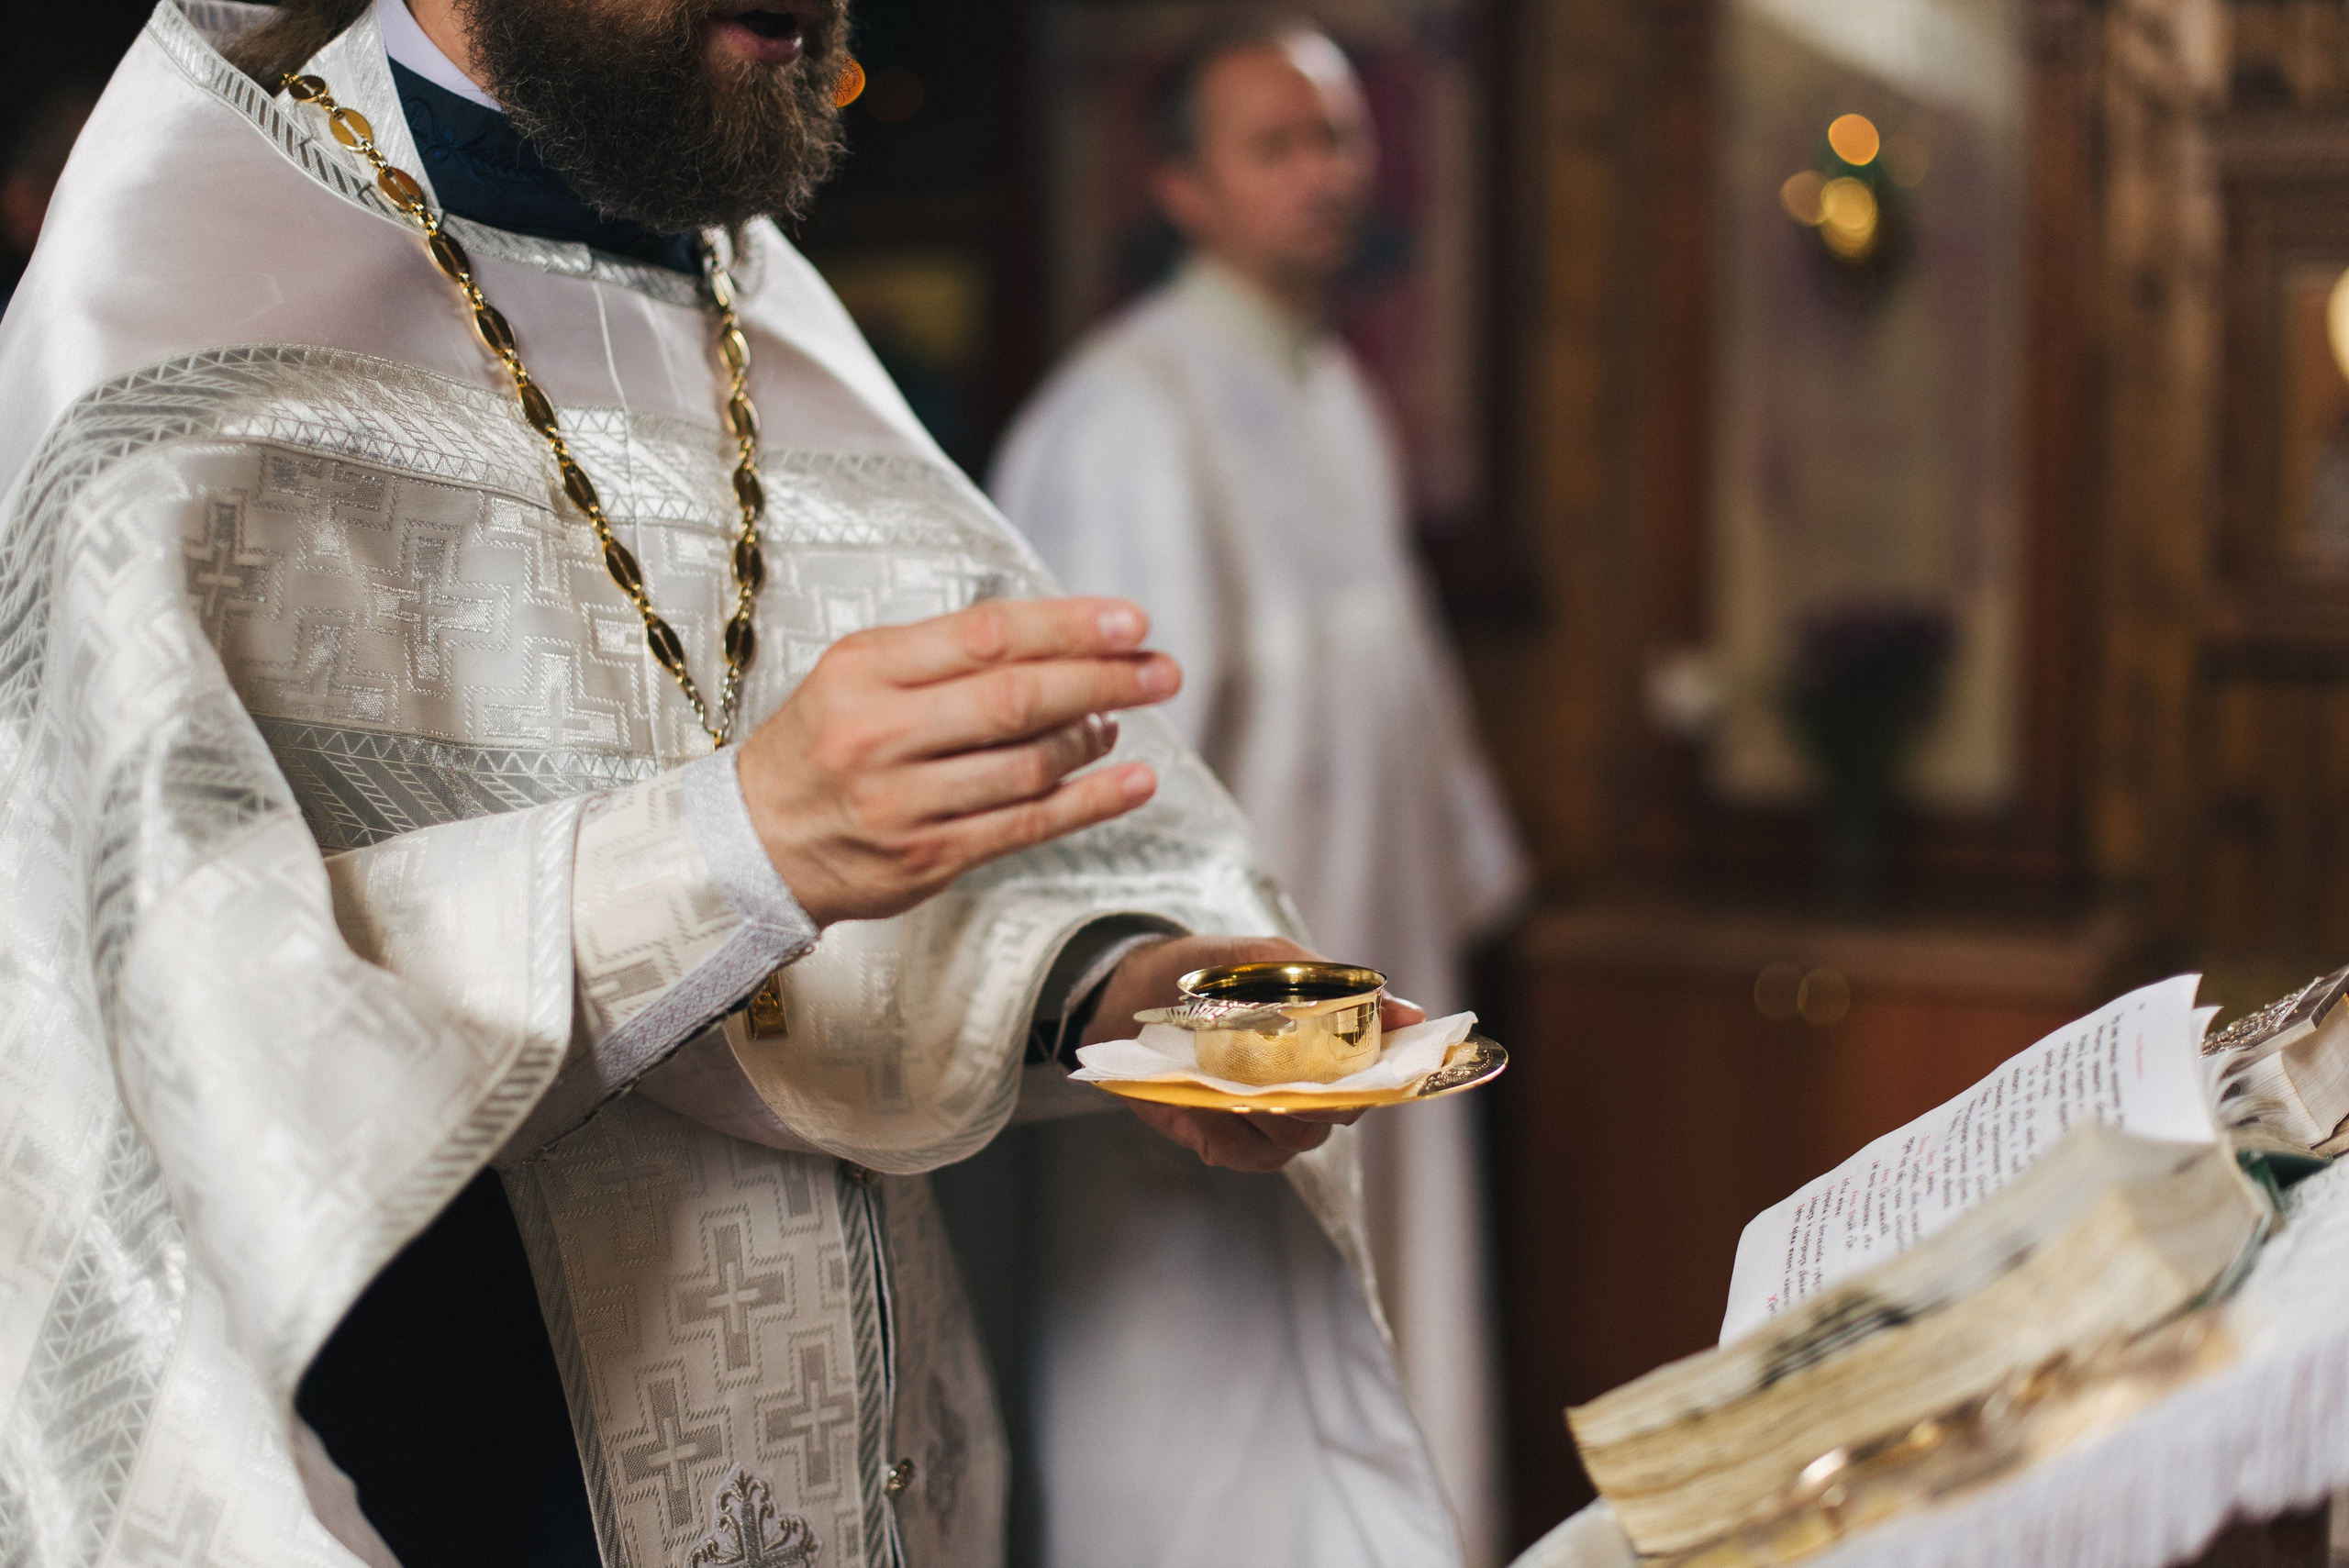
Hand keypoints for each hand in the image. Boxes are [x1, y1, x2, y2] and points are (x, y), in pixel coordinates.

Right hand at [738, 598, 1176, 926]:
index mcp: (865, 669)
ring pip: (1027, 766)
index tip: (1132, 621)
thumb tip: (1066, 640)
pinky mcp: (925, 860)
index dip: (1069, 625)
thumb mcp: (862, 673)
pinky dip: (1090, 802)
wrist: (756, 841)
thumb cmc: (826, 743)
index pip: (987, 635)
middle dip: (1105, 680)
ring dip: (1093, 740)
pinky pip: (1025, 827)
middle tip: (1163, 670)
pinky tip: (1134, 781)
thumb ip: (948, 653)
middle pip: (1017, 699)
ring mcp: (903, 803)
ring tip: (1118, 720)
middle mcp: (881, 734)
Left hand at [1083, 935, 1426, 1173]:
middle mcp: (1305, 1090)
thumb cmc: (1212, 971)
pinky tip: (1200, 1100)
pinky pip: (1245, 1153)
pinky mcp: (1225, 1141)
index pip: (1377, 1077)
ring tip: (1234, 1086)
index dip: (1387, 1077)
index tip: (1380, 1067)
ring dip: (1268, 1115)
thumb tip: (1408, 1010)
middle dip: (1320, 1102)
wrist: (1133, 991)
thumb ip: (1335, 983)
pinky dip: (1225, 1130)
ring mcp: (1266, 1120)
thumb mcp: (1272, 961)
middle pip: (1339, 1116)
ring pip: (1296, 1141)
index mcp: (1329, 1048)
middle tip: (1292, 1082)